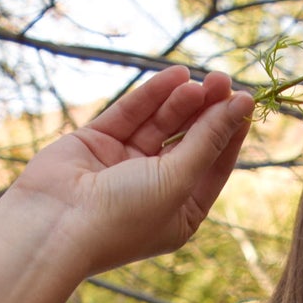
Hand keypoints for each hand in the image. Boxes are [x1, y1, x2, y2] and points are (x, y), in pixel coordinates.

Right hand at [9, 67, 254, 276]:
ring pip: (161, 124)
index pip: (213, 166)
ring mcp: (125, 165)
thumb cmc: (123, 217)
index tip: (245, 100)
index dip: (229, 132)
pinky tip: (175, 77)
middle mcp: (154, 189)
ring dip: (182, 101)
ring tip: (201, 80)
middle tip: (222, 79)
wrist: (56, 226)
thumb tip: (239, 105)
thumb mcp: (177, 180)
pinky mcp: (98, 142)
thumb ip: (206, 140)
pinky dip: (152, 95)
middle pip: (189, 140)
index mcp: (180, 213)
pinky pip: (131, 114)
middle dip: (207, 110)